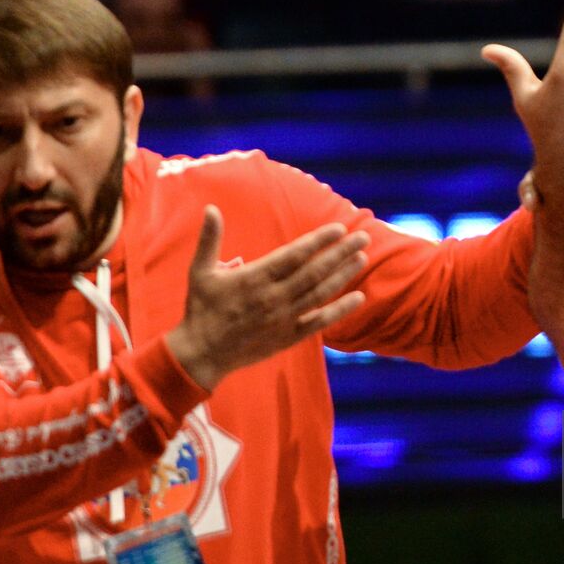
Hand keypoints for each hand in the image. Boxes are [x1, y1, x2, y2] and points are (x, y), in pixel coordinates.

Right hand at [167, 206, 369, 389]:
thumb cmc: (201, 309)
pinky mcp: (288, 337)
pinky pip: (318, 321)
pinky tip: (358, 298)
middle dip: (340, 253)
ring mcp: (283, 318)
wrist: (201, 355)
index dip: (319, 241)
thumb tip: (211, 208)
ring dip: (343, 275)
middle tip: (363, 237)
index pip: (295, 254)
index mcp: (255, 278)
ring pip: (320, 293)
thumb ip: (209, 239)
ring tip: (362, 258)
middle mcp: (273, 297)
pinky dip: (340, 310)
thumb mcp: (200, 271)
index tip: (339, 228)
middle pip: (314, 271)